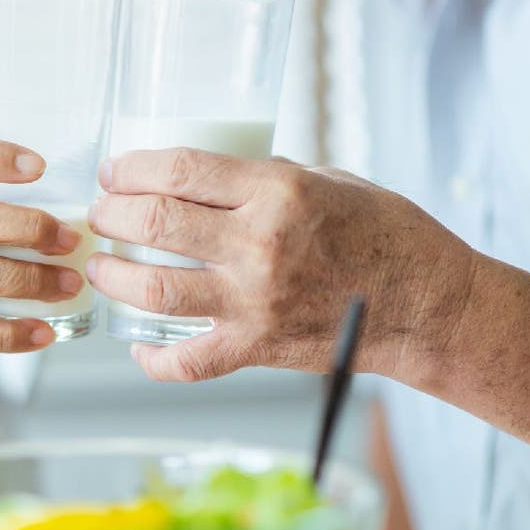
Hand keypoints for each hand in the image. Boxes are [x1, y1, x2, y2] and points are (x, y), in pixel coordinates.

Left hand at [85, 148, 477, 381]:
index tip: (115, 170)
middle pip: (156, 222)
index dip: (134, 167)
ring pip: (155, 288)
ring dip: (115, 275)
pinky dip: (154, 359)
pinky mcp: (258, 347)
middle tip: (102, 212)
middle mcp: (260, 245)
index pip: (181, 170)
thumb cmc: (387, 235)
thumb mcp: (329, 180)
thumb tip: (212, 178)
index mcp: (278, 192)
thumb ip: (267, 177)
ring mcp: (255, 301)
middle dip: (113, 213)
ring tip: (102, 266)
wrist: (428, 305)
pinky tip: (137, 345)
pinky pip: (188, 361)